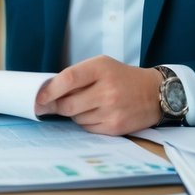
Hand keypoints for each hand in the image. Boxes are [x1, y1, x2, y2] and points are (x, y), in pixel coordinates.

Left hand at [33, 56, 162, 134]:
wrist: (156, 93)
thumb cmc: (122, 77)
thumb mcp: (101, 66)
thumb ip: (76, 75)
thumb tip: (48, 92)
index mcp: (101, 69)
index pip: (68, 79)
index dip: (49, 90)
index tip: (38, 97)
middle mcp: (107, 90)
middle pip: (67, 104)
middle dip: (56, 106)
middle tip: (51, 105)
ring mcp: (112, 110)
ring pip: (76, 118)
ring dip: (74, 113)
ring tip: (87, 104)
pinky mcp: (115, 127)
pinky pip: (88, 128)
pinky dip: (86, 122)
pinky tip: (96, 113)